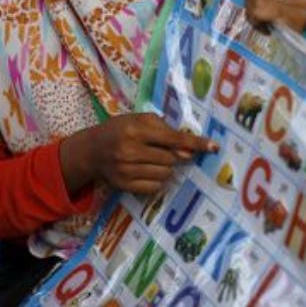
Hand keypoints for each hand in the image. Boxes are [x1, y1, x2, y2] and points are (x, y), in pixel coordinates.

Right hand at [86, 113, 217, 194]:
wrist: (91, 150)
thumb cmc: (119, 130)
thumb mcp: (137, 120)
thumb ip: (164, 130)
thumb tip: (189, 152)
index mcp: (134, 130)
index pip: (173, 138)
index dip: (195, 143)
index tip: (213, 147)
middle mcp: (129, 151)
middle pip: (172, 159)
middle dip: (174, 155)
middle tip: (164, 150)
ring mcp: (126, 170)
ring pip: (166, 174)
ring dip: (166, 168)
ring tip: (151, 159)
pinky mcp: (124, 185)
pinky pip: (155, 187)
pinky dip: (157, 179)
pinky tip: (146, 170)